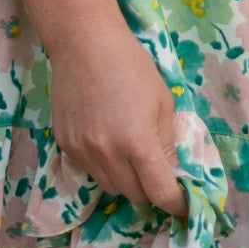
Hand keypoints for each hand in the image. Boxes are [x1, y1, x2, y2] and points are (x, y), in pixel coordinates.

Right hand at [46, 21, 189, 217]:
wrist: (84, 44)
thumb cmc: (132, 66)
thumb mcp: (162, 100)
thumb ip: (168, 141)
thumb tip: (174, 172)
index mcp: (138, 143)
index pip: (160, 193)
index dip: (176, 204)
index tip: (183, 204)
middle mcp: (108, 154)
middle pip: (134, 195)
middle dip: (150, 189)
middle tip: (157, 171)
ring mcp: (82, 152)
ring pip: (111, 187)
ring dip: (126, 180)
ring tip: (130, 153)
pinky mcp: (65, 146)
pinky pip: (90, 171)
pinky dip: (104, 166)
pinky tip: (107, 140)